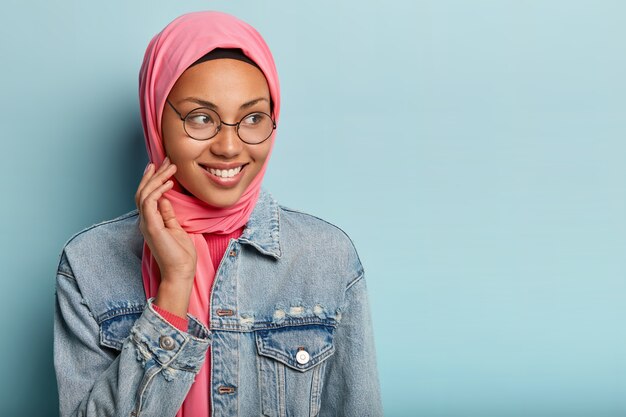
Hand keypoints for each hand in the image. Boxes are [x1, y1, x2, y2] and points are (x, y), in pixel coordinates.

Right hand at [135, 158, 195, 314]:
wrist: (180, 273)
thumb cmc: (181, 255)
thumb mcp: (176, 229)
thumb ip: (168, 214)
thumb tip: (165, 200)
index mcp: (151, 221)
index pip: (147, 196)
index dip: (153, 180)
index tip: (161, 166)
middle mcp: (146, 221)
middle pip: (143, 192)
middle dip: (154, 174)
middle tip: (165, 159)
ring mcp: (147, 224)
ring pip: (145, 194)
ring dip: (157, 178)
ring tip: (170, 167)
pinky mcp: (152, 227)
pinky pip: (149, 203)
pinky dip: (158, 191)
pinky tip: (169, 183)